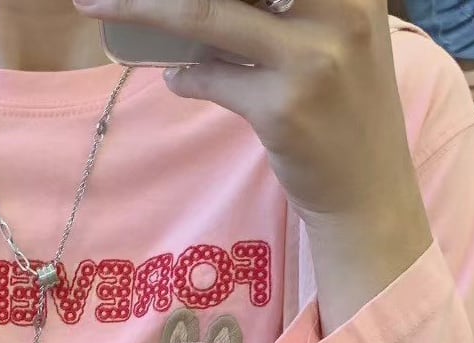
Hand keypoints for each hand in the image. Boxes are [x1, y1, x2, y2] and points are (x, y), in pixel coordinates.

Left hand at [74, 0, 433, 330]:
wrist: (368, 193)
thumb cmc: (343, 110)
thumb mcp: (331, 39)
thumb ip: (279, 11)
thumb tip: (189, 6)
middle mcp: (339, 9)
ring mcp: (311, 60)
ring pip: (205, 15)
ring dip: (142, 9)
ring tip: (105, 6)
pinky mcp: (283, 110)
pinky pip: (210, 77)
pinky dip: (185, 75)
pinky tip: (179, 77)